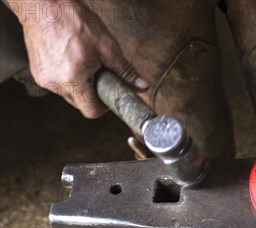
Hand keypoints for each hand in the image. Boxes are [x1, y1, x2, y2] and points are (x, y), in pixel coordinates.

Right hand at [14, 0, 147, 117]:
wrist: (44, 5)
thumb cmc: (74, 21)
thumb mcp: (107, 47)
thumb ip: (125, 71)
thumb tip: (142, 86)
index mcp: (73, 80)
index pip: (91, 111)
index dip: (104, 106)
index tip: (110, 96)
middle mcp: (55, 83)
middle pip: (80, 103)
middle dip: (93, 93)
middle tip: (99, 74)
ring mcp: (43, 78)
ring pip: (69, 93)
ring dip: (79, 84)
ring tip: (84, 63)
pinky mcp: (37, 72)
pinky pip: (57, 83)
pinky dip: (67, 76)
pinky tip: (71, 60)